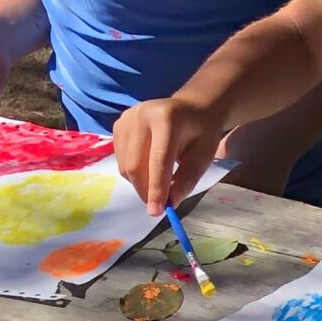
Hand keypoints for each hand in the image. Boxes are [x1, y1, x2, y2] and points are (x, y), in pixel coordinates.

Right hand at [114, 95, 227, 215]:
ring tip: (158, 182)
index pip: (158, 159)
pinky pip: (120, 160)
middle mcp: (141, 114)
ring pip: (125, 165)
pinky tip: (148, 167)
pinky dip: (134, 173)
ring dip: (140, 183)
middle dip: (145, 190)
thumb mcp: (203, 157)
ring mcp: (126, 119)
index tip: (156, 212)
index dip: (156, 188)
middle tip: (158, 205)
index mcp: (167, 118)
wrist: (190, 108)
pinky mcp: (118, 125)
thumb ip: (187, 180)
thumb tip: (170, 203)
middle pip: (136, 164)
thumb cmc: (200, 133)